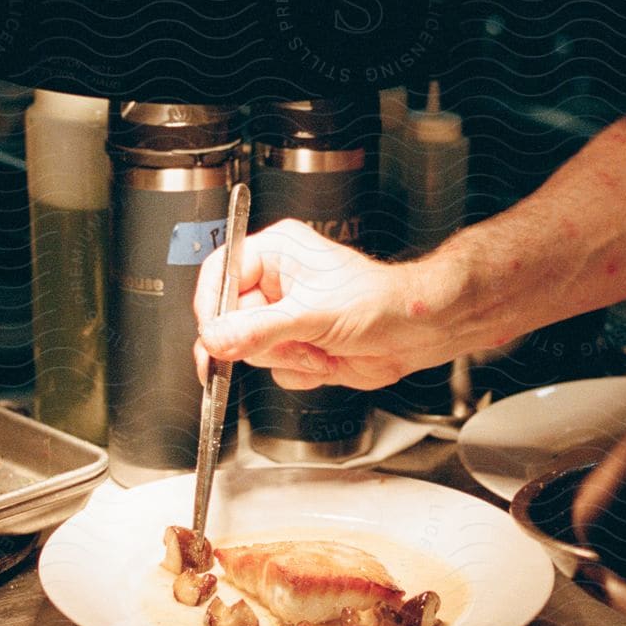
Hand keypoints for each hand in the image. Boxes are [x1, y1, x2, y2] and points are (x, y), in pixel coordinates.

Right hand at [192, 220, 458, 390]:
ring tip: (319, 347)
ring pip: (251, 351)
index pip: (219, 274)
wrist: (413, 334)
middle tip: (295, 341)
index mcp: (276, 253)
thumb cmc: (379, 303)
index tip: (213, 337)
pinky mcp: (295, 346)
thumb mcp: (313, 313)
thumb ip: (258, 330)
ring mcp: (284, 317)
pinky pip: (274, 370)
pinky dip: (301, 372)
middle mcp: (276, 283)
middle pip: (231, 321)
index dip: (212, 308)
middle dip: (265, 342)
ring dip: (288, 359)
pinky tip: (327, 359)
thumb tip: (215, 339)